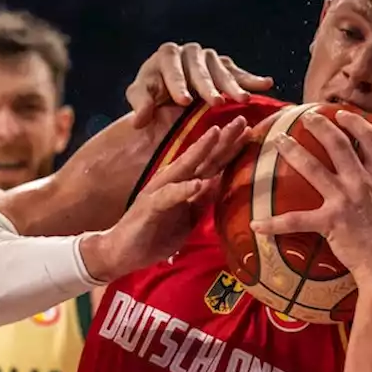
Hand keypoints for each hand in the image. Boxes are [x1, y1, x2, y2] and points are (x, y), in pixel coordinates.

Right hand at [82, 117, 248, 281]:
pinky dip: (184, 190)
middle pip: (202, 158)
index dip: (230, 148)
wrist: (120, 252)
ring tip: (216, 134)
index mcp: (183, 184)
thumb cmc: (155, 233)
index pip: (211, 163)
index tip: (251, 132)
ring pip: (184, 167)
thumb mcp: (187, 217)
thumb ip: (203, 200)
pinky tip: (198, 183)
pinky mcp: (150, 207)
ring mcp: (160, 192)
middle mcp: (172, 182)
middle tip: (242, 120)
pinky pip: (169, 197)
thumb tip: (222, 184)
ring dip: (201, 150)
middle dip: (222, 139)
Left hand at [127, 42, 272, 126]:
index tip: (184, 101)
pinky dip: (252, 79)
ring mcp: (209, 57)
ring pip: (221, 71)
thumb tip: (139, 120)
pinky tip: (267, 84)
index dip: (178, 84)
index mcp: (167, 55)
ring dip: (233, 86)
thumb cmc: (153, 92)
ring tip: (243, 100)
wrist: (167, 87)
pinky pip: (238, 72)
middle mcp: (190, 51)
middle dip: (208, 87)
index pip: (172, 69)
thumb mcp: (141, 96)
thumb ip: (140, 105)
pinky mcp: (224, 65)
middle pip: (200, 69)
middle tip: (216, 102)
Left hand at [250, 110, 371, 286]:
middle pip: (339, 145)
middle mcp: (363, 182)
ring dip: (293, 153)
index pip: (370, 141)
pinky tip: (256, 223)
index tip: (343, 115)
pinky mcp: (329, 222)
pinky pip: (295, 221)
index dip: (356, 124)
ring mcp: (345, 200)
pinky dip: (274, 223)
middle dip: (321, 126)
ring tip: (278, 141)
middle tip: (305, 117)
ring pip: (313, 169)